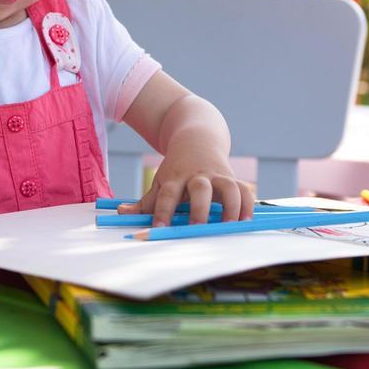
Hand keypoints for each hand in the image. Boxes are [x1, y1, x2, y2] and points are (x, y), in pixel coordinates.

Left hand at [133, 132, 253, 226]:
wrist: (197, 139)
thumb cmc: (177, 168)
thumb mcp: (160, 181)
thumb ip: (145, 202)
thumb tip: (121, 213)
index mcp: (176, 178)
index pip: (167, 195)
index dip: (162, 212)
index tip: (159, 229)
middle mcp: (197, 176)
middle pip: (199, 189)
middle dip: (199, 208)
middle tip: (197, 226)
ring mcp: (217, 175)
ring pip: (227, 187)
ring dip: (230, 206)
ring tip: (229, 225)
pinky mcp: (232, 177)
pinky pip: (244, 190)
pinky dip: (247, 205)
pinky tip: (245, 221)